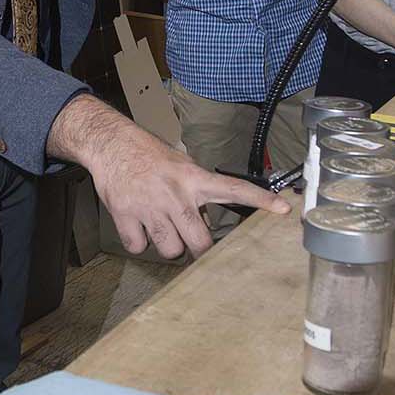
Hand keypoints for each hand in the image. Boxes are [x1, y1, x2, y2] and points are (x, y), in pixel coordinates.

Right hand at [52, 97, 288, 259]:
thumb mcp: (181, 166)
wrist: (111, 144)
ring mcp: (151, 207)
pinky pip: (139, 247)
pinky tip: (136, 224)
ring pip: (170, 249)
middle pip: (200, 242)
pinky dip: (138, 241)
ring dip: (166, 243)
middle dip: (196, 247)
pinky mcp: (126, 215)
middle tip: (188, 237)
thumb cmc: (149, 156)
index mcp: (194, 179)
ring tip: (157, 224)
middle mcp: (176, 195)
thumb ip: (198, 193)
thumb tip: (205, 223)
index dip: (260, 199)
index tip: (283, 209)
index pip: (235, 189)